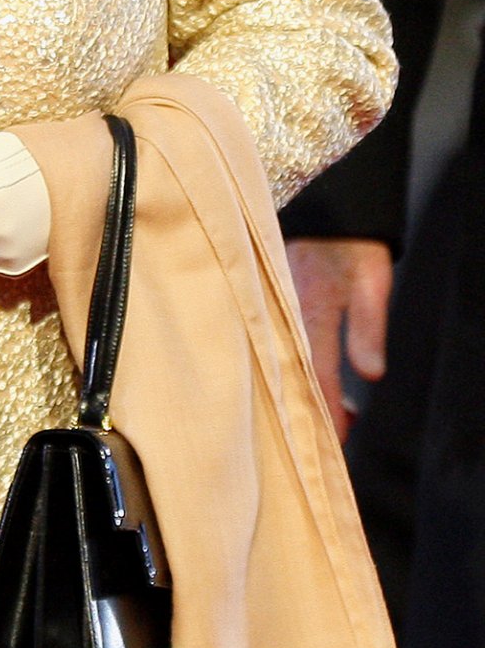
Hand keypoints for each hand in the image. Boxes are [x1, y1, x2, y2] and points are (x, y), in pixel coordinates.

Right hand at [284, 238, 393, 442]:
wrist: (329, 207)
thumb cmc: (353, 244)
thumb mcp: (370, 282)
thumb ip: (368, 327)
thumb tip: (372, 374)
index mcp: (310, 313)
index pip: (316, 375)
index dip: (326, 410)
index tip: (336, 441)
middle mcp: (287, 316)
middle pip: (297, 377)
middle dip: (317, 410)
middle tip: (338, 437)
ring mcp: (278, 312)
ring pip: (288, 364)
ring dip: (309, 391)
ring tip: (338, 414)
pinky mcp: (275, 307)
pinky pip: (282, 348)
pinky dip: (299, 370)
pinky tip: (315, 381)